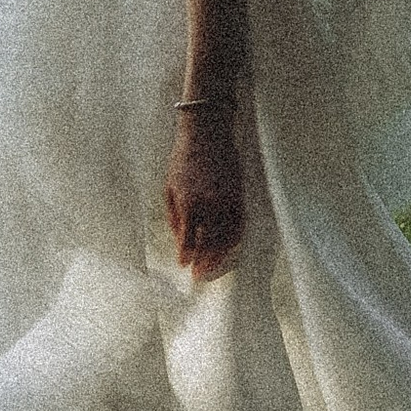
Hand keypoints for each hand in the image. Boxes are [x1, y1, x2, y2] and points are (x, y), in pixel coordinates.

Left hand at [166, 106, 245, 280]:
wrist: (207, 134)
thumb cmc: (183, 160)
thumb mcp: (170, 187)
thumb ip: (175, 216)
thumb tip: (180, 240)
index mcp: (190, 203)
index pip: (189, 239)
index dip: (186, 256)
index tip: (184, 266)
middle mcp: (211, 205)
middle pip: (210, 243)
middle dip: (204, 262)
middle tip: (199, 276)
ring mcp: (228, 201)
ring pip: (227, 238)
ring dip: (220, 255)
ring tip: (213, 267)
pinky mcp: (240, 195)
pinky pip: (240, 225)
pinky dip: (234, 240)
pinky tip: (227, 248)